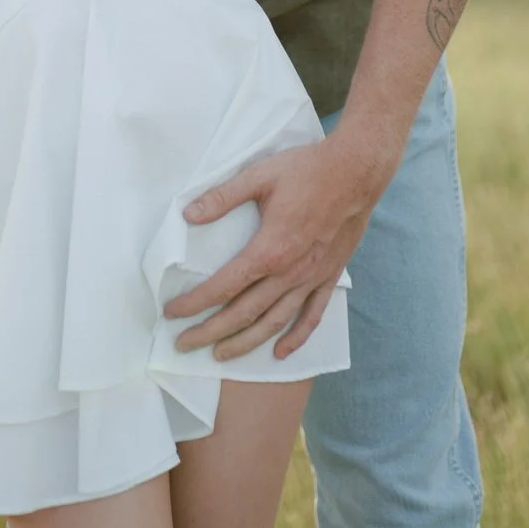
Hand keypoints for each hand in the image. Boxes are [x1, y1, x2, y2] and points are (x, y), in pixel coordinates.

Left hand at [164, 134, 388, 359]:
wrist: (356, 172)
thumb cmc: (306, 170)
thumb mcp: (259, 175)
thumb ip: (222, 196)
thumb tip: (188, 214)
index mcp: (268, 250)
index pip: (223, 286)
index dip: (194, 302)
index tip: (172, 313)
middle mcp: (289, 272)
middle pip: (244, 313)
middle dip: (210, 332)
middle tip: (184, 344)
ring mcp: (312, 278)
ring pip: (275, 322)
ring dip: (246, 343)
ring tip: (222, 356)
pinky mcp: (329, 277)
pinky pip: (313, 316)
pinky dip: (296, 338)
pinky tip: (280, 352)